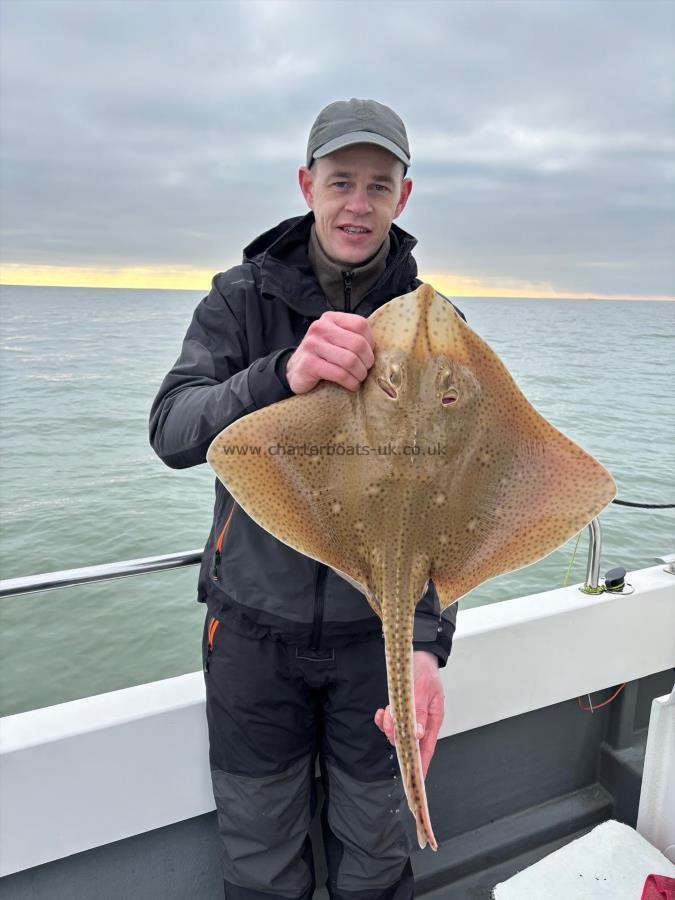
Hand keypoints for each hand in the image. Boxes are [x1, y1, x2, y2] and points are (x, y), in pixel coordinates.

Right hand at [285, 311, 374, 393]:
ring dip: (359, 374)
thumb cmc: (322, 356)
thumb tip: (379, 348)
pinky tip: (352, 386)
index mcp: (330, 318)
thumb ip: (352, 337)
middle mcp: (320, 328)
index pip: (360, 324)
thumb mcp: (336, 340)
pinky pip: (339, 374)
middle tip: (365, 371)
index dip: (370, 342)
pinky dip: (350, 382)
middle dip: (367, 361)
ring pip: (350, 360)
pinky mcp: (309, 364)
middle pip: (358, 344)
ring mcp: (312, 345)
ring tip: (358, 379)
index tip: (368, 355)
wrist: (295, 371)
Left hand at [373, 650, 443, 778]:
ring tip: (387, 711)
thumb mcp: (423, 691)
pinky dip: (383, 718)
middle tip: (390, 721)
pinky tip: (381, 711)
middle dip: (396, 735)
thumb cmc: (424, 672)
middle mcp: (421, 722)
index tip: (415, 779)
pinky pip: (389, 721)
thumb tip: (418, 735)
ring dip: (388, 725)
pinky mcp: (400, 710)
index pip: (426, 749)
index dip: (421, 765)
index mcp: (432, 721)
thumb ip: (420, 713)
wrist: (417, 656)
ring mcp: (410, 717)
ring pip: (396, 732)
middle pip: (407, 742)